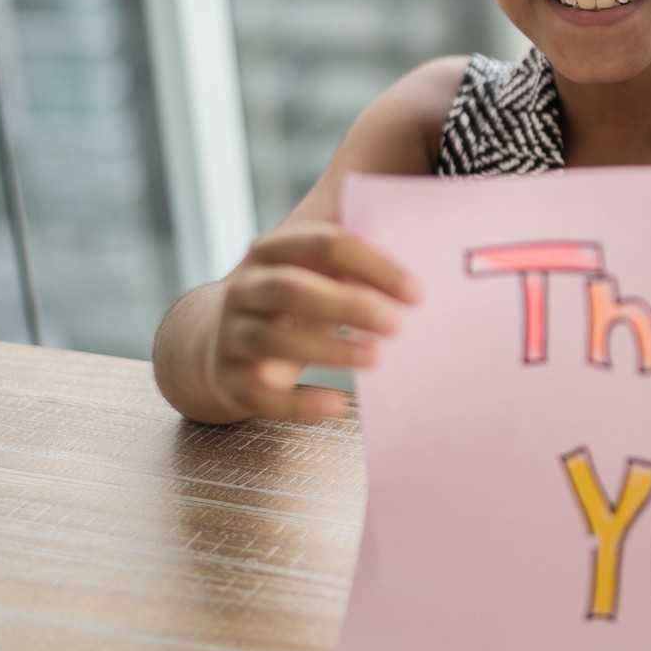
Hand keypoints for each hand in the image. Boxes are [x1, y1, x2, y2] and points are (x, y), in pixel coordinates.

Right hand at [207, 223, 420, 421]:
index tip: (416, 292)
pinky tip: (337, 406)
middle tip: (398, 325)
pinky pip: (262, 394)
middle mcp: (246, 287)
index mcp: (274, 250)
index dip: (373, 266)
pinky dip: (299, 402)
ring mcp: (233, 334)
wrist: (218, 343)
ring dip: (330, 349)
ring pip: (274, 338)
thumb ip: (358, 259)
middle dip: (348, 305)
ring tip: (377, 358)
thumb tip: (431, 248)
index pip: (326, 244)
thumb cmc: (295, 303)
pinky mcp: (230, 379)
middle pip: (292, 288)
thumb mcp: (316, 272)